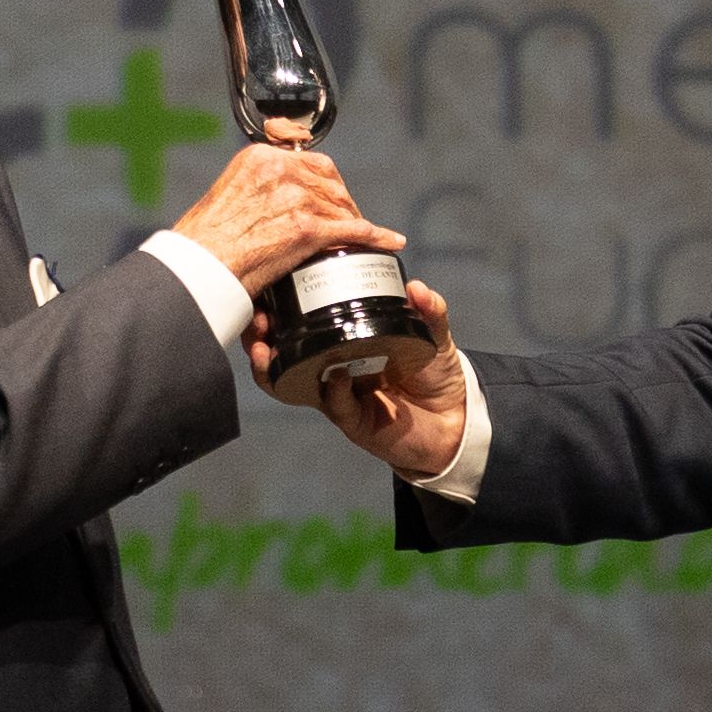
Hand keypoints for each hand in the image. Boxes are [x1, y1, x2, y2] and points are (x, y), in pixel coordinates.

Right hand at [171, 144, 402, 294]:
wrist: (198, 266)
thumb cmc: (204, 241)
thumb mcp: (227, 195)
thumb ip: (254, 188)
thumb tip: (270, 201)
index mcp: (259, 157)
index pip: (310, 161)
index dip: (326, 182)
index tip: (330, 196)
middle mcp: (280, 170)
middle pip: (330, 182)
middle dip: (342, 202)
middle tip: (347, 221)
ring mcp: (297, 198)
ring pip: (342, 206)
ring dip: (354, 222)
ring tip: (362, 237)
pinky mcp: (307, 228)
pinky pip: (353, 230)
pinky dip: (374, 236)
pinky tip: (387, 242)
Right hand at [259, 278, 469, 478]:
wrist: (456, 422)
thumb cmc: (435, 375)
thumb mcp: (434, 336)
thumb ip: (429, 313)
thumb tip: (417, 288)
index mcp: (345, 342)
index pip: (302, 322)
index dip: (280, 308)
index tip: (268, 288)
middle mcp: (333, 368)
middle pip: (281, 352)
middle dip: (259, 336)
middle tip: (256, 318)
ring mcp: (339, 396)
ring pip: (293, 383)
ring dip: (273, 366)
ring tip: (264, 347)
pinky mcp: (354, 421)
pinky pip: (335, 406)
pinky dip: (334, 390)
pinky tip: (338, 374)